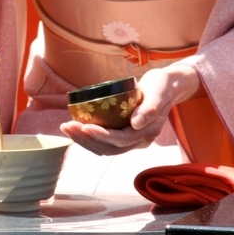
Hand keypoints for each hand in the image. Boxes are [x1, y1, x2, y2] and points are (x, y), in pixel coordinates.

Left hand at [59, 63, 200, 155]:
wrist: (167, 87)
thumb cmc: (162, 85)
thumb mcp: (158, 91)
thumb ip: (150, 108)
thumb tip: (135, 124)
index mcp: (148, 132)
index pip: (121, 140)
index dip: (102, 136)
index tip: (84, 126)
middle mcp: (140, 141)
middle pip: (109, 148)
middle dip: (86, 139)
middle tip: (67, 125)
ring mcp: (132, 140)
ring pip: (105, 149)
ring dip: (84, 141)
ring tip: (66, 127)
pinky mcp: (124, 136)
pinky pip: (105, 143)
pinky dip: (89, 138)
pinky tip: (76, 129)